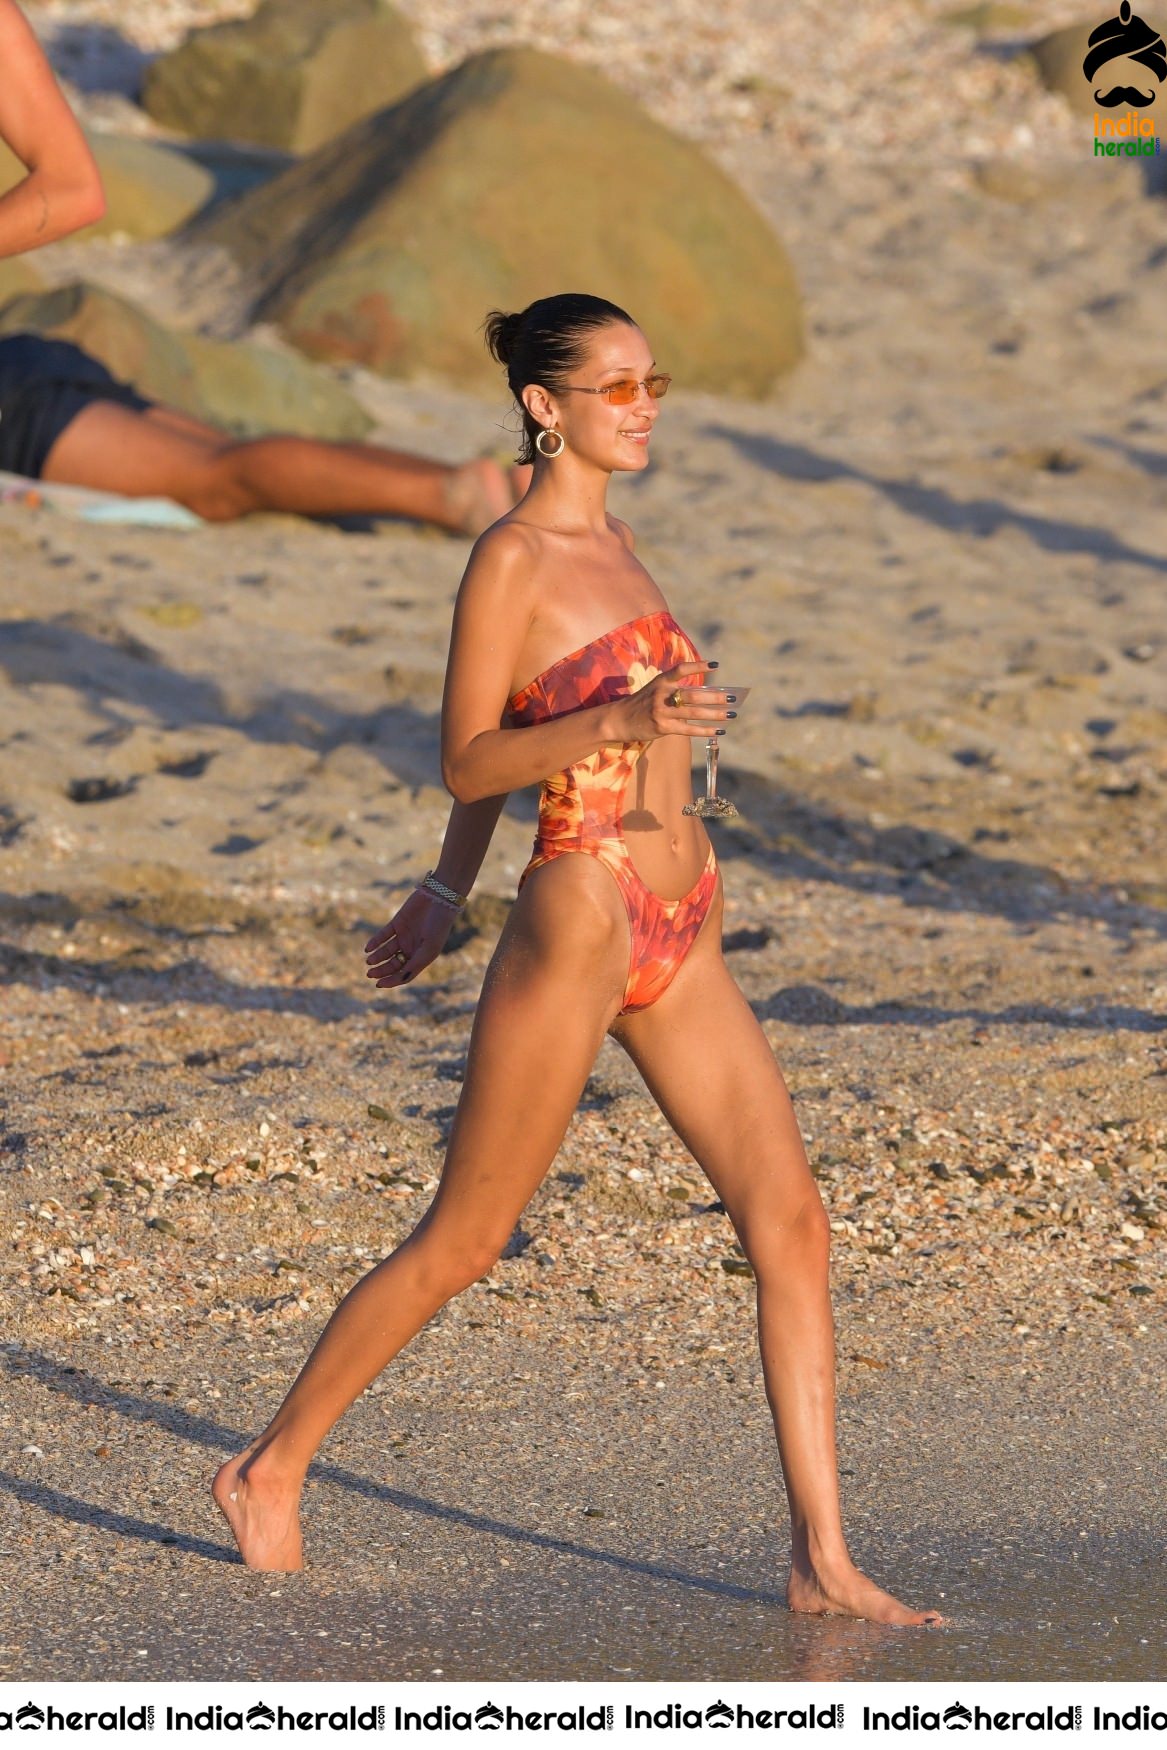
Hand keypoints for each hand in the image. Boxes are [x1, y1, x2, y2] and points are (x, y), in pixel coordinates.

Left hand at [365, 887, 460, 987]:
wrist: (439, 898)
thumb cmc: (438, 925)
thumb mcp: (430, 948)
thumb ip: (415, 964)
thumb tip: (401, 979)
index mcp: (421, 957)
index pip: (404, 973)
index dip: (392, 980)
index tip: (379, 984)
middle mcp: (412, 948)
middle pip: (393, 964)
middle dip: (381, 970)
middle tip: (369, 974)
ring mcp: (404, 936)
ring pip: (386, 951)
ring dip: (377, 957)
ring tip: (369, 961)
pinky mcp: (397, 923)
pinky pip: (383, 935)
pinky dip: (375, 942)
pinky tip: (368, 948)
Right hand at [605, 661, 728, 742]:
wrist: (618, 720)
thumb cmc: (641, 704)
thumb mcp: (655, 690)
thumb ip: (675, 691)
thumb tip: (704, 696)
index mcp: (661, 681)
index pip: (681, 669)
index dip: (699, 666)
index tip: (716, 665)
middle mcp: (662, 694)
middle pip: (693, 695)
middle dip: (715, 697)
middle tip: (732, 698)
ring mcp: (662, 711)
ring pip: (693, 713)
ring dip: (714, 714)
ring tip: (730, 714)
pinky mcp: (662, 726)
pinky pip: (688, 729)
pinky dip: (705, 731)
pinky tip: (718, 731)